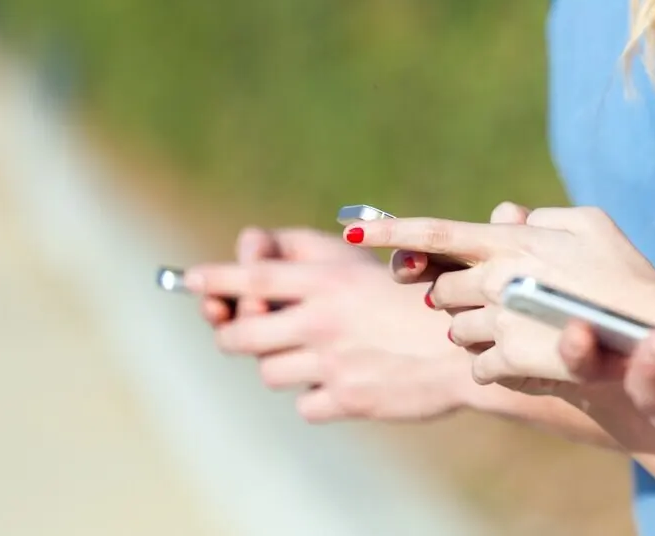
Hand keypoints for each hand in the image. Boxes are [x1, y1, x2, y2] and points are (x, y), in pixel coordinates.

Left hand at [184, 227, 472, 422]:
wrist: (466, 343)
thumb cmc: (413, 295)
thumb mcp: (362, 260)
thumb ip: (305, 253)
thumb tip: (251, 251)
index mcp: (326, 281)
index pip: (250, 278)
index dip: (213, 279)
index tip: (189, 279)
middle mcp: (322, 321)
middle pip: (239, 337)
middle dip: (237, 334)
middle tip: (250, 330)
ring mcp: (332, 363)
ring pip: (270, 372)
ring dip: (285, 364)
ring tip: (321, 352)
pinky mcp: (348, 399)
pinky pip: (306, 404)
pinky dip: (319, 395)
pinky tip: (346, 378)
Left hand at [344, 204, 654, 388]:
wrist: (653, 337)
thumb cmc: (625, 276)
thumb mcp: (590, 225)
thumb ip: (539, 217)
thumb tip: (503, 218)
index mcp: (510, 242)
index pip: (434, 232)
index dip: (389, 231)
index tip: (349, 229)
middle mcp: (498, 280)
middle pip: (445, 291)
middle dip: (461, 296)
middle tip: (500, 300)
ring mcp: (502, 324)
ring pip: (457, 331)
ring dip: (476, 331)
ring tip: (520, 330)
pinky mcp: (509, 364)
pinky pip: (478, 366)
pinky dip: (494, 363)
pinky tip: (524, 359)